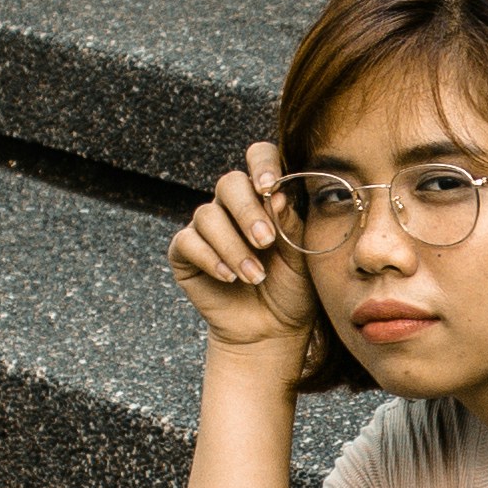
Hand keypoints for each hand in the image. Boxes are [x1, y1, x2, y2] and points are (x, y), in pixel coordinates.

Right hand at [170, 141, 315, 372]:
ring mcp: (207, 228)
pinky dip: (210, 259)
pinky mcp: (186, 253)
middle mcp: (233, 206)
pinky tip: (229, 277)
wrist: (272, 329)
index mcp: (265, 196)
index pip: (259, 158)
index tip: (270, 185)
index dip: (262, 164)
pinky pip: (188, 242)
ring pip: (207, 215)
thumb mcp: (301, 255)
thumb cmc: (293, 288)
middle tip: (266, 242)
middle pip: (228, 182)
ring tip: (255, 276)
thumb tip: (277, 195)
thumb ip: (290, 224)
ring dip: (233, 247)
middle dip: (247, 211)